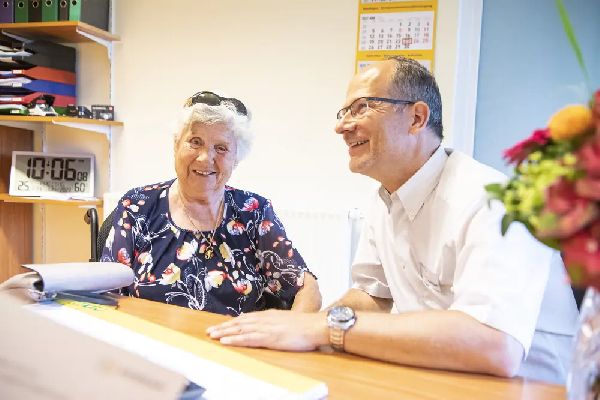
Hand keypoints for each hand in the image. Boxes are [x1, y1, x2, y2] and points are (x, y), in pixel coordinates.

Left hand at [206, 309, 328, 350]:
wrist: (316, 325)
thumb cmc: (306, 325)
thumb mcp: (287, 321)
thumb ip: (276, 322)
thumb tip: (270, 326)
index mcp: (269, 315)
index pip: (246, 318)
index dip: (232, 321)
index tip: (221, 325)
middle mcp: (265, 319)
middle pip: (239, 323)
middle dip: (224, 327)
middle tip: (210, 331)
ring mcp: (266, 328)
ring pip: (240, 330)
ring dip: (225, 333)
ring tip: (212, 336)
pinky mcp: (269, 337)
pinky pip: (248, 339)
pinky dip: (235, 340)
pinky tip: (226, 341)